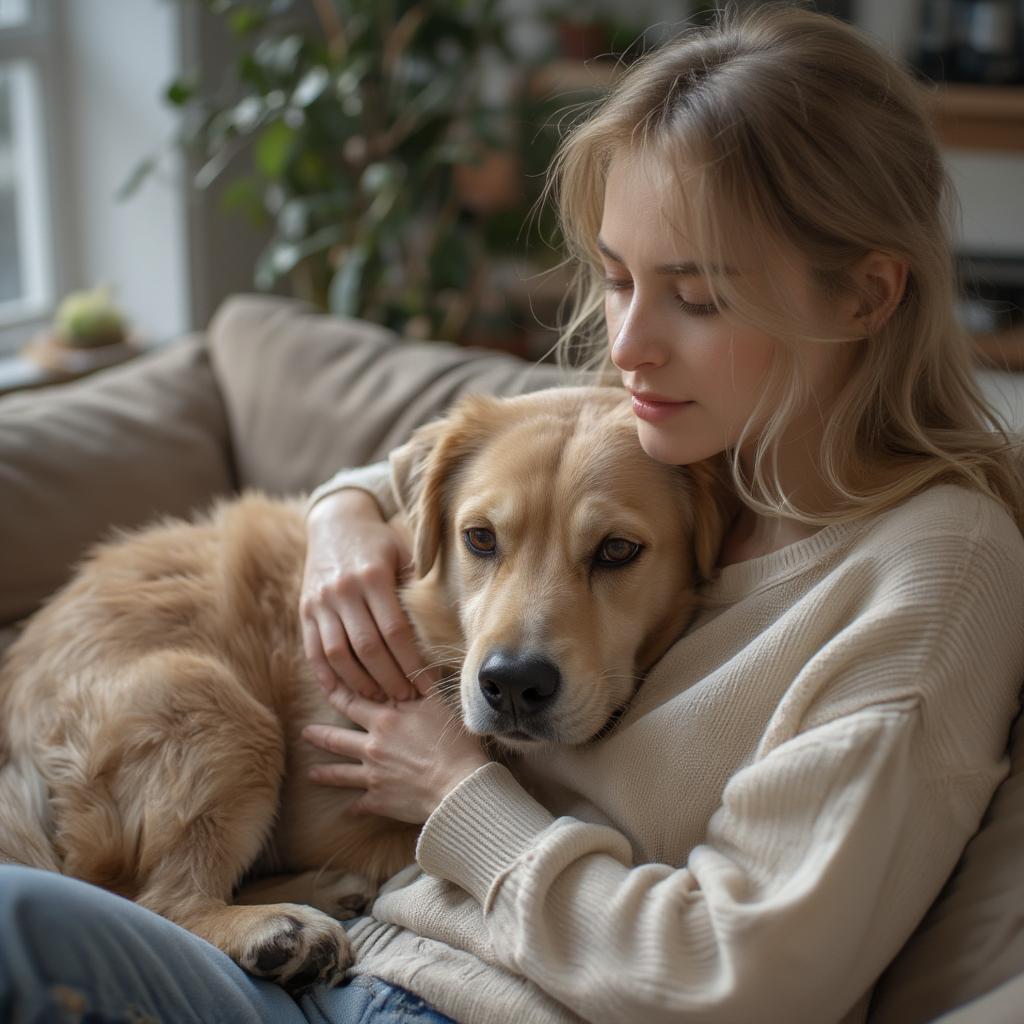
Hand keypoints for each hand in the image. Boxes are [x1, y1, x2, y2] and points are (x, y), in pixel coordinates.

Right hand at [301, 489, 438, 701]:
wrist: (335, 521)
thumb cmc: (380, 542)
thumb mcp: (403, 552)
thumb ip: (418, 584)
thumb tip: (442, 624)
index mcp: (372, 576)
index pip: (395, 631)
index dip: (412, 662)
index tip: (428, 683)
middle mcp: (343, 590)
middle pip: (368, 648)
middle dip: (390, 679)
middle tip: (408, 698)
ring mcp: (320, 602)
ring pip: (338, 654)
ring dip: (360, 683)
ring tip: (382, 698)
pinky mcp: (305, 611)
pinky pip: (313, 651)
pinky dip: (327, 676)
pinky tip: (345, 692)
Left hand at [302, 689, 490, 824]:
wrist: (458, 785)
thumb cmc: (453, 742)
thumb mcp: (439, 704)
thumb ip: (421, 684)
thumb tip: (410, 663)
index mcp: (384, 720)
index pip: (351, 702)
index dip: (335, 694)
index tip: (322, 690)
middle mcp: (372, 746)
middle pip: (337, 738)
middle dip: (318, 734)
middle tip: (304, 732)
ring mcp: (373, 775)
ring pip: (340, 773)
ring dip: (324, 773)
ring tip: (311, 773)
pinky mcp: (380, 800)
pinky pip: (360, 805)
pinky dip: (353, 808)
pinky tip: (347, 812)